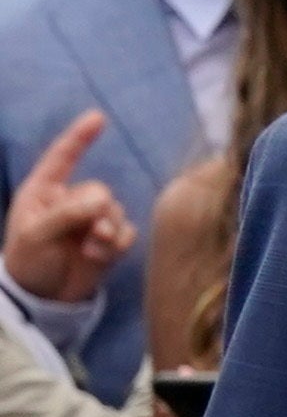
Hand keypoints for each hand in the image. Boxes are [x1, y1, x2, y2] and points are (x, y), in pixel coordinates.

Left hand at [5, 112, 126, 304]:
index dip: (79, 138)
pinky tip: (102, 255)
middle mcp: (70, 201)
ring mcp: (90, 221)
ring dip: (107, 231)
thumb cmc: (28, 261)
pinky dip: (118, 243)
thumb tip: (103, 201)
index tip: (98, 117)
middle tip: (89, 234)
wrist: (43, 299)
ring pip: (116, 211)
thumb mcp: (36, 235)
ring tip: (91, 249)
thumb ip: (66, 214)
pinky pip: (127, 231)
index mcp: (44, 192)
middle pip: (99, 191)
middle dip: (97, 212)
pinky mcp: (108, 241)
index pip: (62, 158)